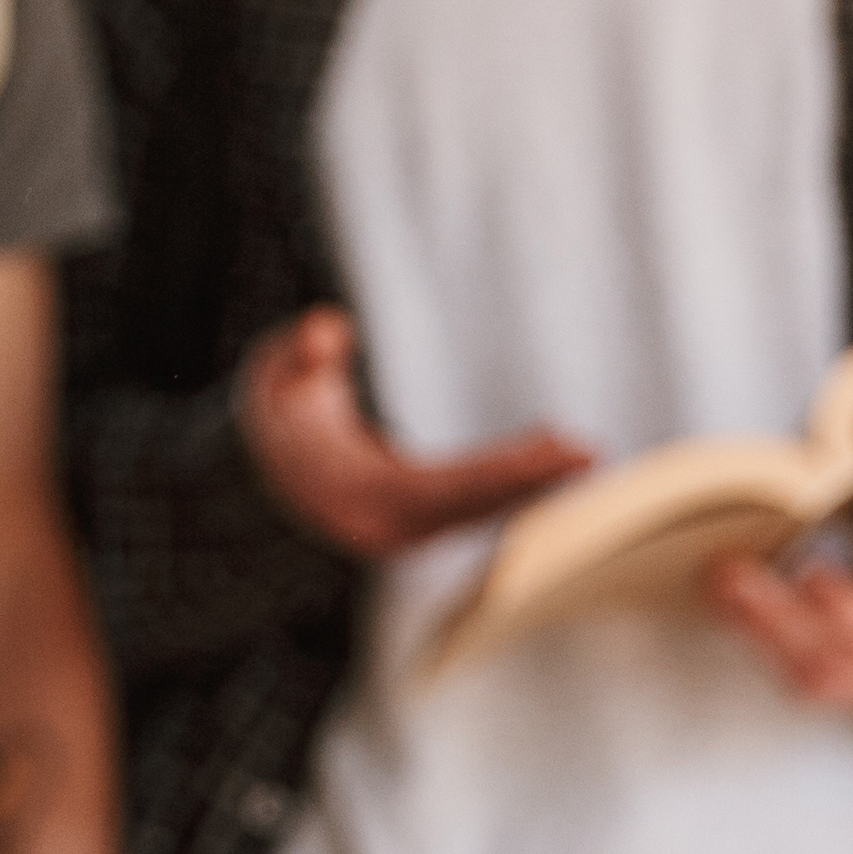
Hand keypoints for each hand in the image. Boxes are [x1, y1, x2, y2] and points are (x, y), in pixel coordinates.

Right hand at [238, 308, 590, 562]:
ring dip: (533, 482)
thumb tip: (328, 328)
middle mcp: (389, 522)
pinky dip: (518, 482)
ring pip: (481, 509)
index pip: (441, 487)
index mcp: (358, 498)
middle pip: (472, 505)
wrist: (265, 473)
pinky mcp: (423, 515)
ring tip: (583, 452)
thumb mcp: (274, 380)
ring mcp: (408, 525)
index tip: (548, 450)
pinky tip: (555, 456)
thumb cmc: (277, 419)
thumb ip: (299, 354)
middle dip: (531, 480)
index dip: (498, 471)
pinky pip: (478, 502)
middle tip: (588, 453)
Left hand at [704, 510, 852, 717]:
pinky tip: (739, 610)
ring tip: (722, 583)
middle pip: (850, 656)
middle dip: (780, 616)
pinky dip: (775, 648)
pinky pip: (823, 684)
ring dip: (764, 632)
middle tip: (732, 572)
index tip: (812, 577)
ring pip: (828, 677)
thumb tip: (844, 425)